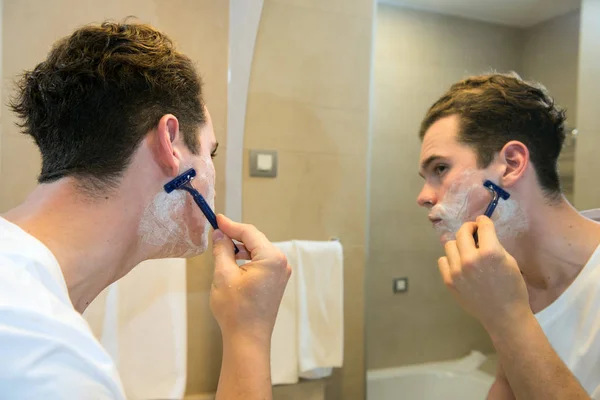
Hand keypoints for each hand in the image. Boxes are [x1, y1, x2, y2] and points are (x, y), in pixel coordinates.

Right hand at [209, 214, 290, 342]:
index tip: (216, 219)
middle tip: (217, 233)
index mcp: (272, 258)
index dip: (231, 225)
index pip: (249, 232)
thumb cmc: (236, 309)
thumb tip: (220, 234)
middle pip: (256, 240)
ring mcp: (281, 273)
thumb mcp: (223, 275)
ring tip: (222, 250)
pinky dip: (247, 260)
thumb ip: (222, 250)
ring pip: (258, 251)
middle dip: (236, 236)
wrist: (247, 339)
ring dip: (241, 249)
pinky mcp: (276, 282)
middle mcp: (281, 263)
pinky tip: (233, 262)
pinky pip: (262, 263)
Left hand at [438, 216, 530, 331]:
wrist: (504, 315)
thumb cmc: (512, 288)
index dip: (483, 221)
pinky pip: (442, 261)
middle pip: (462, 232)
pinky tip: (459, 264)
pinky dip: (450, 260)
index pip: (482, 225)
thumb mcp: (509, 261)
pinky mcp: (449, 281)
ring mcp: (457, 271)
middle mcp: (470, 259)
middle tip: (474, 232)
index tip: (482, 222)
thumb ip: (494, 246)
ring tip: (467, 251)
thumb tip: (481, 235)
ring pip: (450, 245)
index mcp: (490, 252)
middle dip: (469, 229)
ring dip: (459, 245)